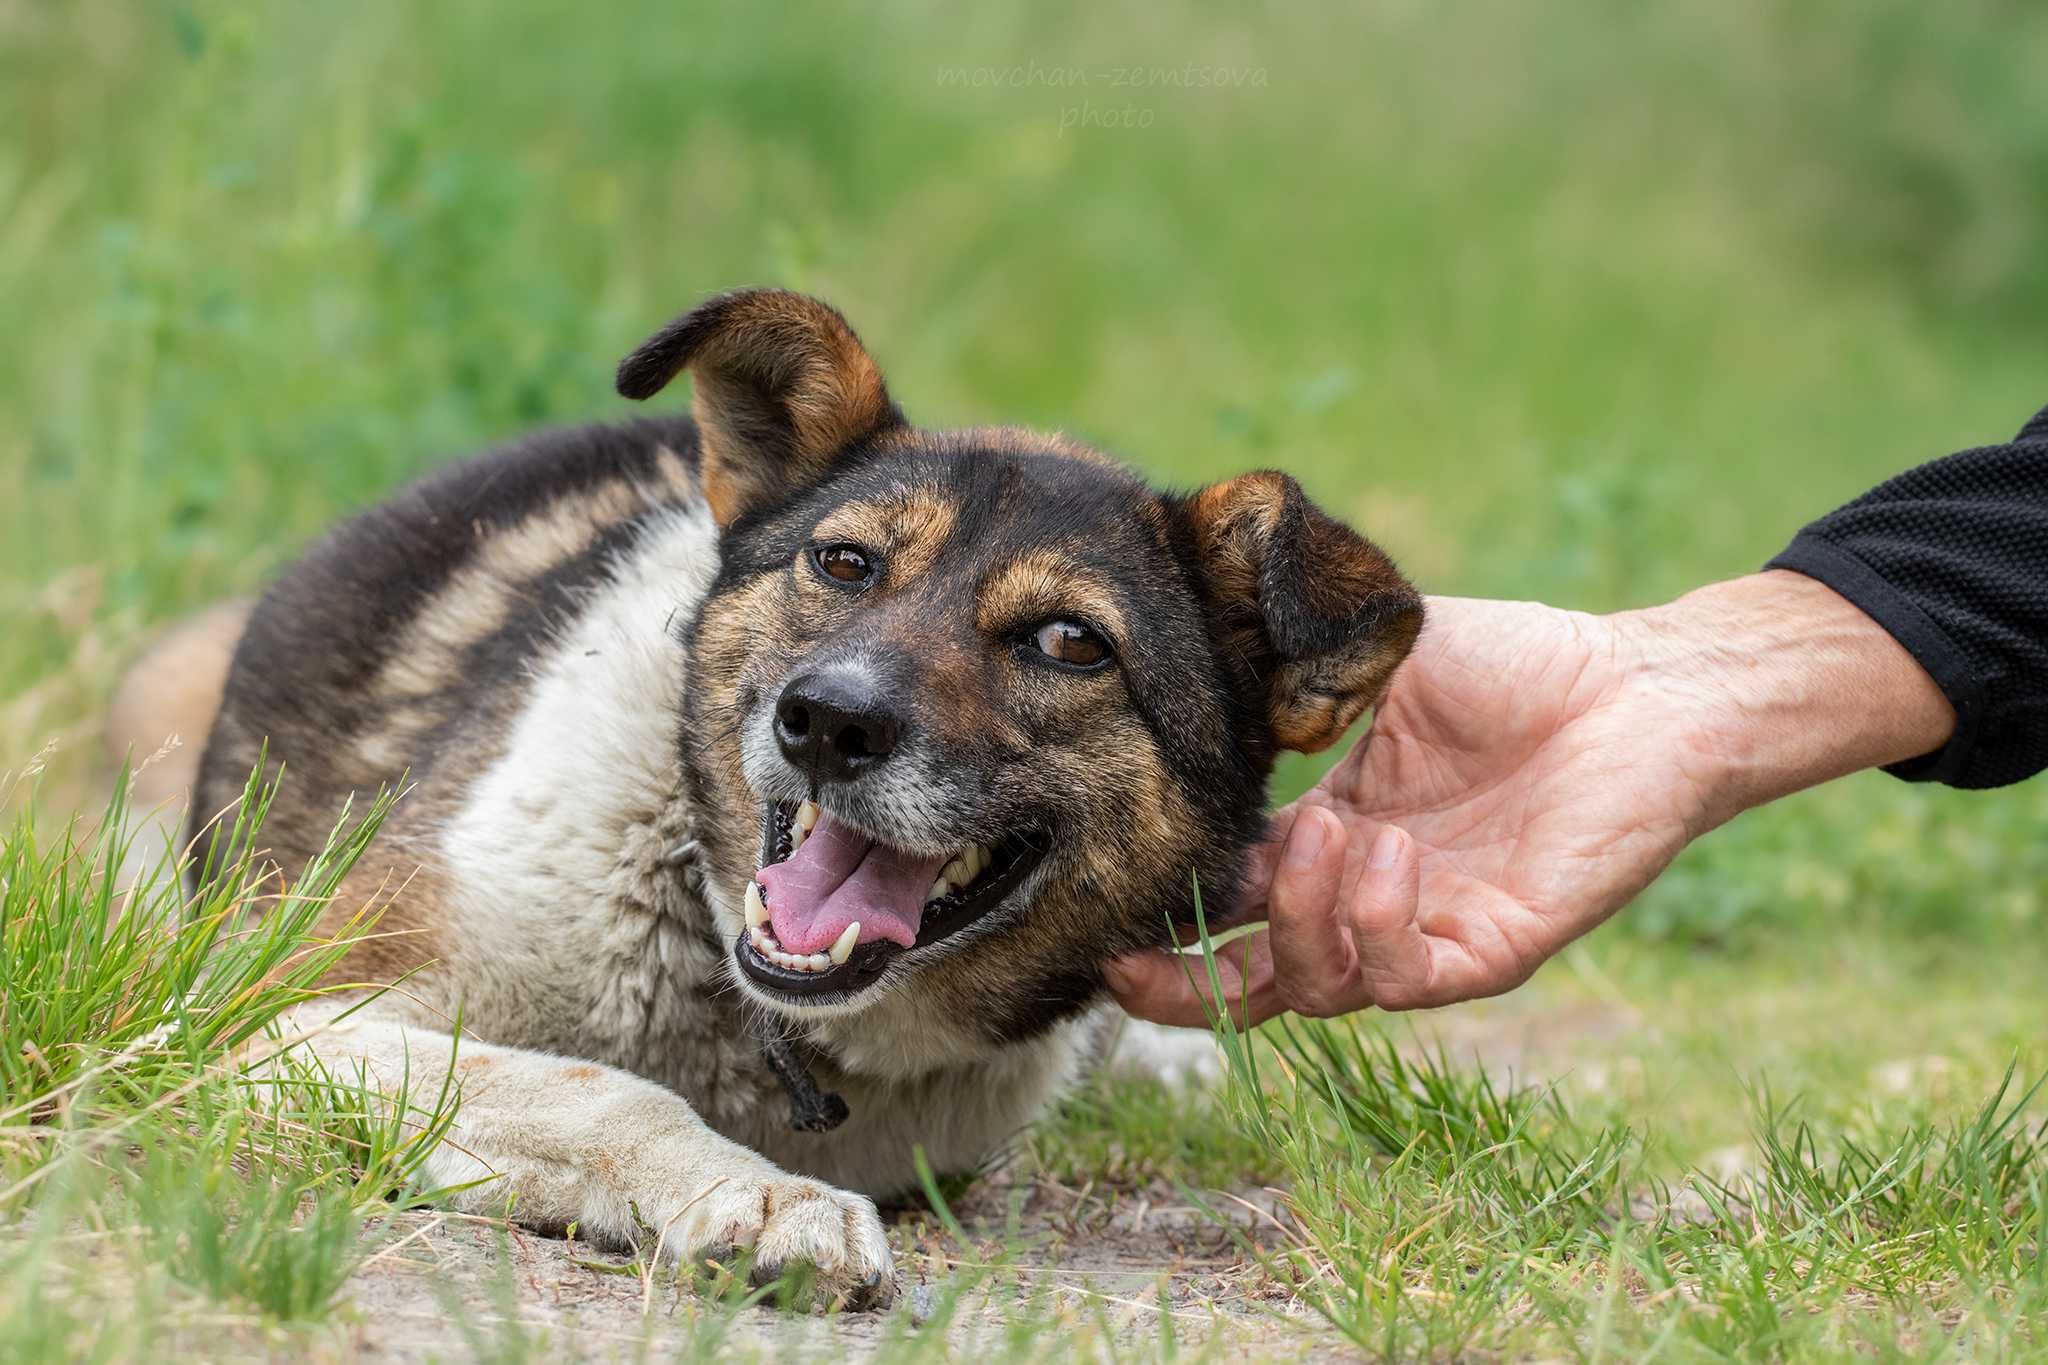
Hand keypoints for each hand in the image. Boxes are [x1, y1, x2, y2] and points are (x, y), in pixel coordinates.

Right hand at [1106, 573, 1954, 1025]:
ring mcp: (1423, 929)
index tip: (1104, 896)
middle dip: (1178, 992)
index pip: (1227, 898)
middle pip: (1251, 982)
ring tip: (1319, 834)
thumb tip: (1180, 659)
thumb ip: (1281, 673)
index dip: (1162, 910)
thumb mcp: (1367, 656)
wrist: (1639, 683)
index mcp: (1328, 832)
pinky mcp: (1490, 950)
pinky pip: (1407, 976)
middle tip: (1128, 964)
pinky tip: (1387, 850)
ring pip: (1317, 986)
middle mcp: (1365, 896)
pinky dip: (1376, 923)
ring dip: (1295, 919)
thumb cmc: (1515, 660)